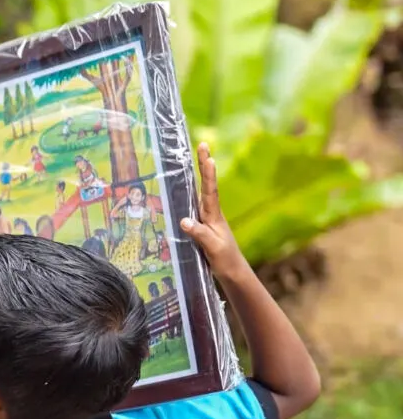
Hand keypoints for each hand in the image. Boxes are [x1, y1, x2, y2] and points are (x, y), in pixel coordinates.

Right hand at [178, 143, 249, 281]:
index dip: (208, 173)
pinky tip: (183, 191)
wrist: (235, 274)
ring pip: (200, 193)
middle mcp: (211, 213)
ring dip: (197, 175)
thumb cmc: (226, 261)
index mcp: (214, 216)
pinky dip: (189, 193)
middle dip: (204, 165)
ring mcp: (208, 220)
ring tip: (193, 159)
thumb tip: (184, 220)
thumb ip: (201, 234)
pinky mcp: (203, 227)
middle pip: (206, 185)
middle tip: (203, 144)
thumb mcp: (213, 249)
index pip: (210, 190)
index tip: (208, 155)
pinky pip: (194, 205)